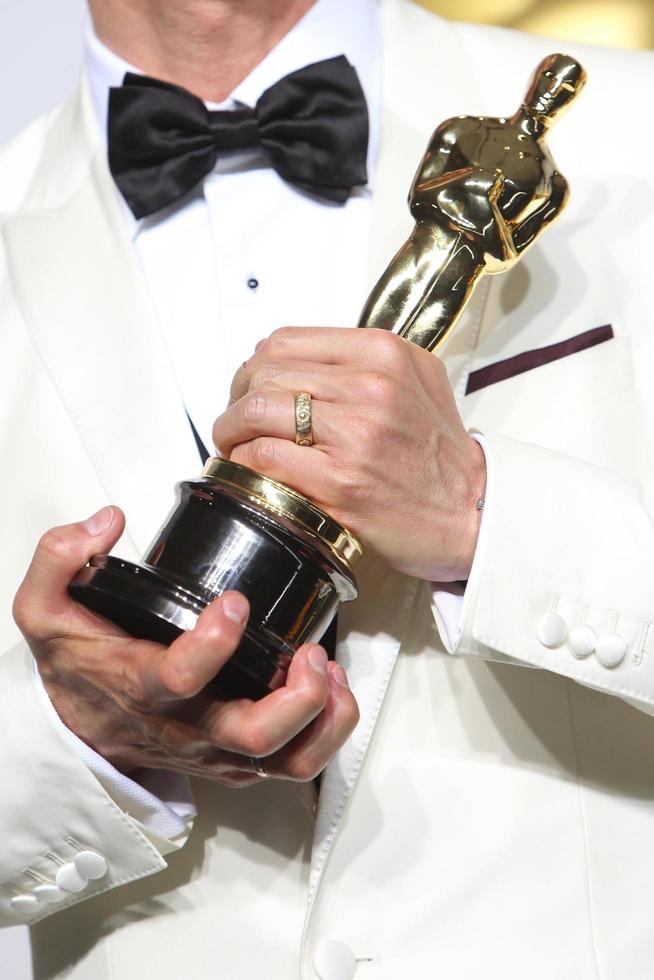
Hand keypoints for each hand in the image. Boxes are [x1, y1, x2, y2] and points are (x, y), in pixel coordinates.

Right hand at [13, 507, 358, 785]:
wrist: (80, 727)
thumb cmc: (78, 667)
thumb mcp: (44, 609)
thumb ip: (60, 558)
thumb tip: (105, 522)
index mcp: (141, 684)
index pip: (181, 678)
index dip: (214, 644)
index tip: (232, 603)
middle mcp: (186, 725)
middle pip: (252, 734)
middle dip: (296, 697)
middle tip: (307, 653)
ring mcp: (216, 748)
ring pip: (284, 758)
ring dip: (321, 719)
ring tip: (328, 670)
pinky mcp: (237, 759)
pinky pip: (293, 763)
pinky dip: (325, 731)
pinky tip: (330, 687)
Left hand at [214, 327, 485, 581]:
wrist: (469, 512)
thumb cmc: (439, 455)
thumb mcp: (418, 378)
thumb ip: (362, 359)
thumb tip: (295, 361)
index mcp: (384, 354)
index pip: (286, 341)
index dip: (254, 366)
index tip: (250, 388)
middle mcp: (370, 387)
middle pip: (264, 373)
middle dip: (236, 398)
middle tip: (237, 421)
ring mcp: (354, 435)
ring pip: (256, 411)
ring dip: (231, 431)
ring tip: (234, 445)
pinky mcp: (339, 482)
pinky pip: (265, 459)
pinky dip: (244, 464)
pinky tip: (250, 471)